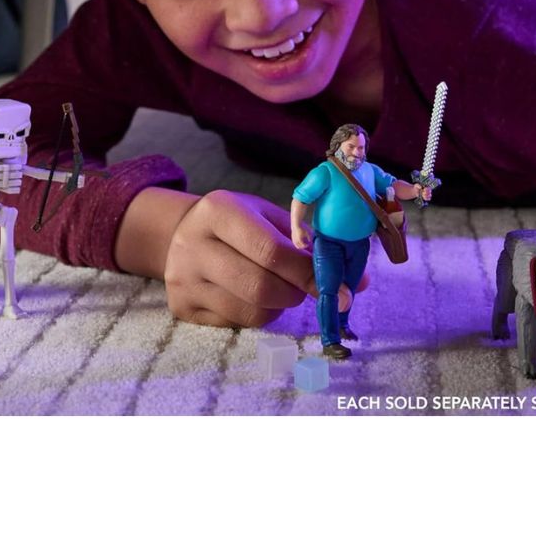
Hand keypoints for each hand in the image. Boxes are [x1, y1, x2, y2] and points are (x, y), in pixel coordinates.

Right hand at [165, 190, 349, 327]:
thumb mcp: (266, 217)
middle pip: (260, 286)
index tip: (339, 290)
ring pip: (249, 311)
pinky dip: (257, 315)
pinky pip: (235, 324)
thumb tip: (358, 282)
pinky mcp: (181, 307)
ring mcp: (183, 278)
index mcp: (219, 211)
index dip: (308, 273)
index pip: (270, 250)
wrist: (177, 234)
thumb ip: (308, 244)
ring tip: (279, 289)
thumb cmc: (236, 224)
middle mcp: (194, 244)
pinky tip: (253, 297)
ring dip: (278, 307)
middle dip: (295, 293)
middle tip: (305, 290)